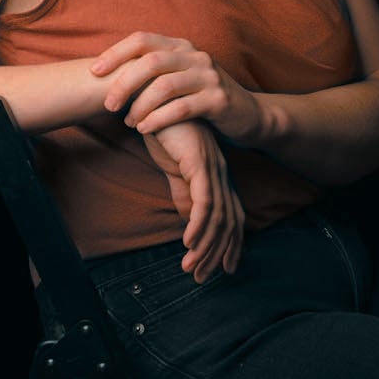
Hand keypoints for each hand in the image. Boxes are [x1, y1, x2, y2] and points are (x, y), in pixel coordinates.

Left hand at [93, 31, 262, 142]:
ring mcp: (209, 76)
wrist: (249, 117)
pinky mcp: (218, 100)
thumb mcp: (178, 79)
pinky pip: (181, 108)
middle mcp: (195, 56)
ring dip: (140, 106)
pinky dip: (158, 119)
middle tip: (108, 105)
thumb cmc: (201, 100)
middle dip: (123, 84)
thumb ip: (151, 73)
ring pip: (164, 86)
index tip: (93, 71)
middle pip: (150, 62)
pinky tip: (145, 130)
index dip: (114, 53)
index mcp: (181, 47)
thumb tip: (106, 73)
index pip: (141, 39)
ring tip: (129, 122)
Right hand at [143, 121, 243, 281]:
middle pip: (229, 221)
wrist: (148, 101)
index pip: (230, 216)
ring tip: (190, 268)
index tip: (221, 269)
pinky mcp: (199, 163)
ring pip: (217, 217)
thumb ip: (183, 191)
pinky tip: (188, 242)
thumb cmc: (160, 130)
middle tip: (204, 277)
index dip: (229, 244)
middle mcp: (220, 172)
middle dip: (219, 253)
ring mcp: (212, 168)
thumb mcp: (172, 167)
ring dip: (205, 246)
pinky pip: (203, 201)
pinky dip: (198, 224)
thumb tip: (190, 219)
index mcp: (215, 173)